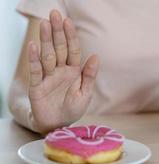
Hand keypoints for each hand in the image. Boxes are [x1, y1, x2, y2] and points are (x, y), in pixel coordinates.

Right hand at [28, 10, 98, 132]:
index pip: (72, 50)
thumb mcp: (85, 93)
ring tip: (45, 24)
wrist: (59, 124)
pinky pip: (36, 70)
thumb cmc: (73, 108)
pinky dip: (34, 59)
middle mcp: (60, 70)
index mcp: (73, 71)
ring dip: (46, 40)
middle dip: (57, 32)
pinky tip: (33, 46)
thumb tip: (95, 56)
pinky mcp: (37, 85)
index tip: (68, 21)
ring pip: (47, 55)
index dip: (70, 36)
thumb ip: (89, 75)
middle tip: (54, 14)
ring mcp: (48, 76)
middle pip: (59, 48)